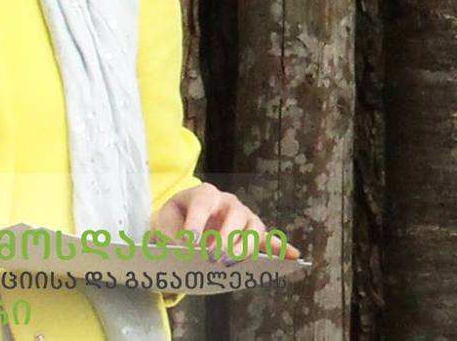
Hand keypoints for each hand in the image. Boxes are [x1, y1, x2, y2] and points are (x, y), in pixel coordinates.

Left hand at [152, 184, 299, 258]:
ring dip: (245, 245)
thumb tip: (186, 250)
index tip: (189, 243)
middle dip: (225, 237)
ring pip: (253, 228)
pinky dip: (281, 248)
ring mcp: (243, 216)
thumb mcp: (163, 223)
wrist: (179, 221)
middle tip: (213, 256)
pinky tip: (294, 256)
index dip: (196, 222)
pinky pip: (268, 239)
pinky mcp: (251, 232)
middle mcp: (228, 202)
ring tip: (232, 261)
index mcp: (204, 194)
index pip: (202, 203)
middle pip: (235, 215)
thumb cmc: (173, 220)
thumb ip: (171, 234)